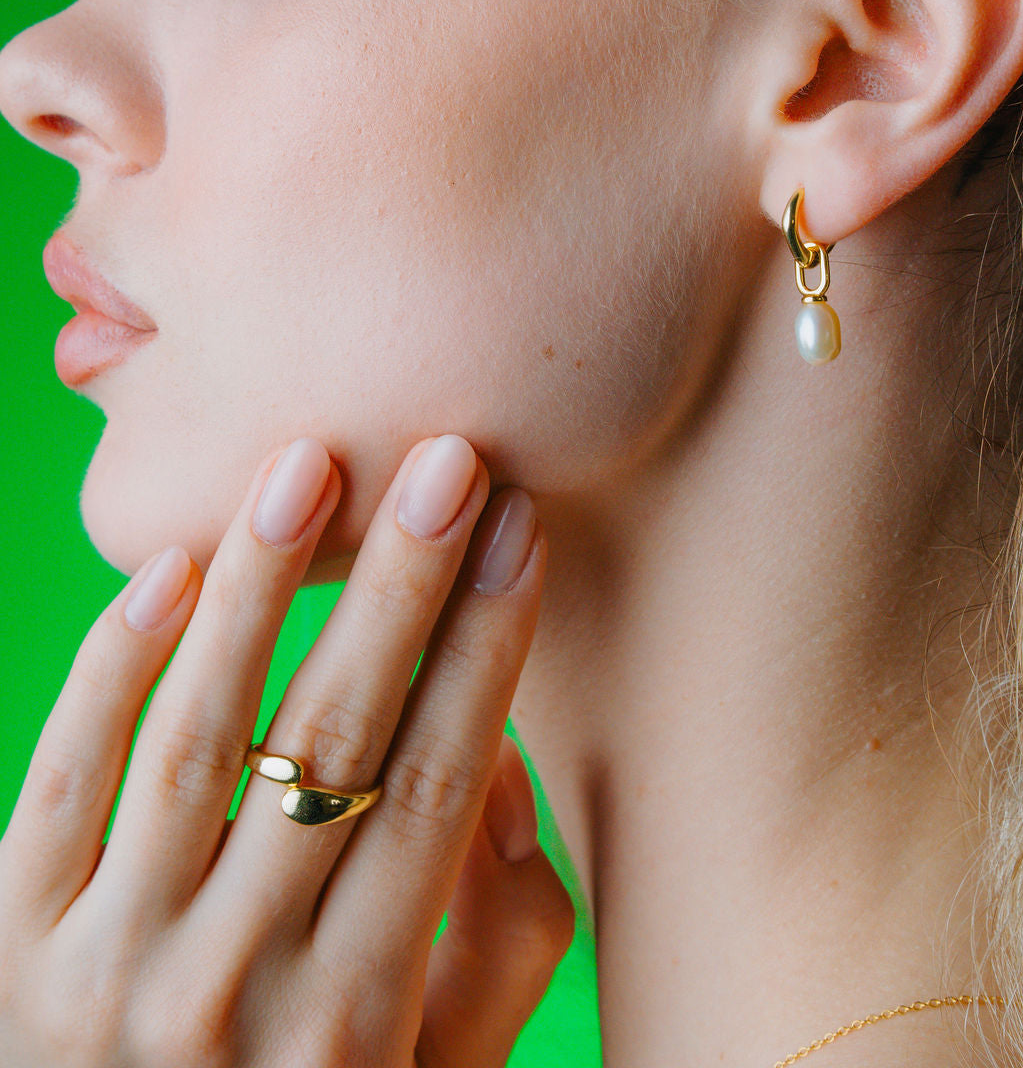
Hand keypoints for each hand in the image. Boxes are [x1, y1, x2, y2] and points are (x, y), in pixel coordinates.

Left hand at [0, 434, 573, 1065]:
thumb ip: (504, 940)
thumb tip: (499, 762)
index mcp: (360, 1011)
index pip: (439, 784)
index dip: (487, 646)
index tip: (520, 528)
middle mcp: (238, 983)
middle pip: (334, 742)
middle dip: (402, 588)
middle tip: (446, 462)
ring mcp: (111, 964)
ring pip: (196, 741)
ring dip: (259, 592)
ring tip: (305, 469)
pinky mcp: (9, 945)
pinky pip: (60, 785)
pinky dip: (111, 671)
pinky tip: (169, 572)